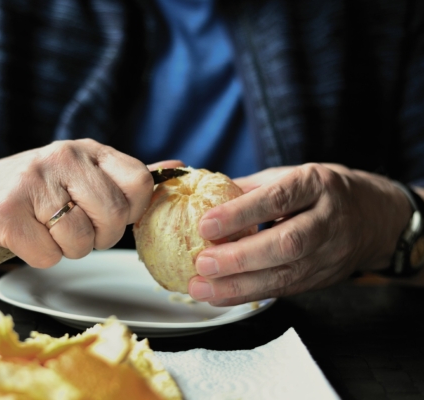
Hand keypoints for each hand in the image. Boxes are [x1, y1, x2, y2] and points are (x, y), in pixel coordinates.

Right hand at [0, 139, 155, 267]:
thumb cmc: (40, 190)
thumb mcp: (85, 174)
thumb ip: (129, 177)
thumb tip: (178, 167)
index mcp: (90, 150)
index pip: (140, 181)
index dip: (130, 210)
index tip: (109, 214)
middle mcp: (64, 157)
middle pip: (113, 217)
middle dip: (100, 236)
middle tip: (78, 228)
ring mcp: (33, 181)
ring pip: (80, 242)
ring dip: (68, 249)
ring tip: (48, 229)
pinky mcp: (6, 210)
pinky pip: (48, 256)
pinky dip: (41, 256)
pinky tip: (28, 236)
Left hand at [188, 163, 411, 305]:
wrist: (374, 217)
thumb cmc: (324, 192)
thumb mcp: (294, 175)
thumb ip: (253, 187)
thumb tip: (206, 197)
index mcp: (316, 184)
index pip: (277, 199)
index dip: (240, 214)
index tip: (206, 225)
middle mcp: (327, 220)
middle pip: (286, 243)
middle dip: (240, 258)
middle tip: (203, 263)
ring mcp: (329, 254)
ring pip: (286, 275)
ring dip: (239, 286)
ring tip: (203, 289)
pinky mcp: (323, 278)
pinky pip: (284, 290)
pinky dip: (249, 295)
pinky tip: (221, 296)